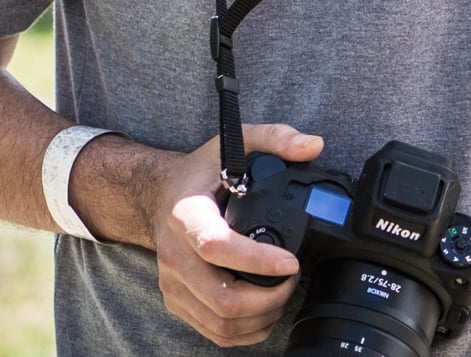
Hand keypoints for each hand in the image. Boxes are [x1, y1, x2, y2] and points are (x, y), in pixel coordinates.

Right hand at [151, 123, 323, 346]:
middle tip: (292, 278)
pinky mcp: (177, 301)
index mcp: (186, 215)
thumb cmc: (198, 174)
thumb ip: (275, 138)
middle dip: (268, 298)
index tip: (291, 261)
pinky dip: (246, 330)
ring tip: (282, 292)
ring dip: (261, 317)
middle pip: (222, 300)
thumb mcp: (233, 142)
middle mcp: (174, 256)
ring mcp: (173, 283)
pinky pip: (213, 332)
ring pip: (220, 324)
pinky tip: (264, 309)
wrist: (157, 196)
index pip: (217, 247)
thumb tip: (313, 146)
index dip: (257, 261)